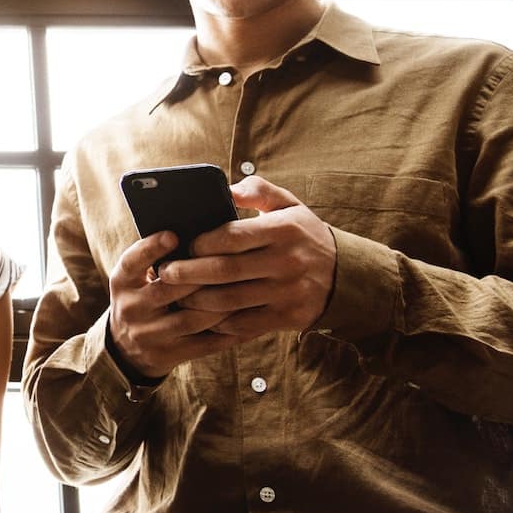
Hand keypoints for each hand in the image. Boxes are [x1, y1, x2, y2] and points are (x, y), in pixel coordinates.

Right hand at [105, 227, 233, 381]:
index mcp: (121, 282)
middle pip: (167, 291)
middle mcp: (130, 308)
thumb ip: (157, 260)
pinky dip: (228, 332)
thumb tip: (199, 235)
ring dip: (220, 305)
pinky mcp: (167, 355)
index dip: (150, 248)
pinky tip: (247, 318)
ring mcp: (147, 335)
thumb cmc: (143, 298)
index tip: (173, 235)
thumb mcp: (136, 278)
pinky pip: (203, 344)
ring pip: (190, 319)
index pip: (131, 262)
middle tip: (232, 262)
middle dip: (201, 277)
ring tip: (245, 290)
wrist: (127, 347)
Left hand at [157, 175, 337, 337]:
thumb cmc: (304, 234)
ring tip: (176, 295)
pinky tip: (200, 316)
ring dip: (197, 301)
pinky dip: (218, 323)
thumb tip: (226, 188)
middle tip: (165, 273)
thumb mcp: (289, 205)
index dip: (202, 243)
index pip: (233, 237)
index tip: (184, 245)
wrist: (347, 275)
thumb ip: (258, 191)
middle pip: (226, 271)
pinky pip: (245, 324)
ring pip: (231, 301)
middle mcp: (287, 263)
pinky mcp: (287, 318)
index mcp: (284, 230)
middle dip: (189, 273)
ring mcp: (287, 293)